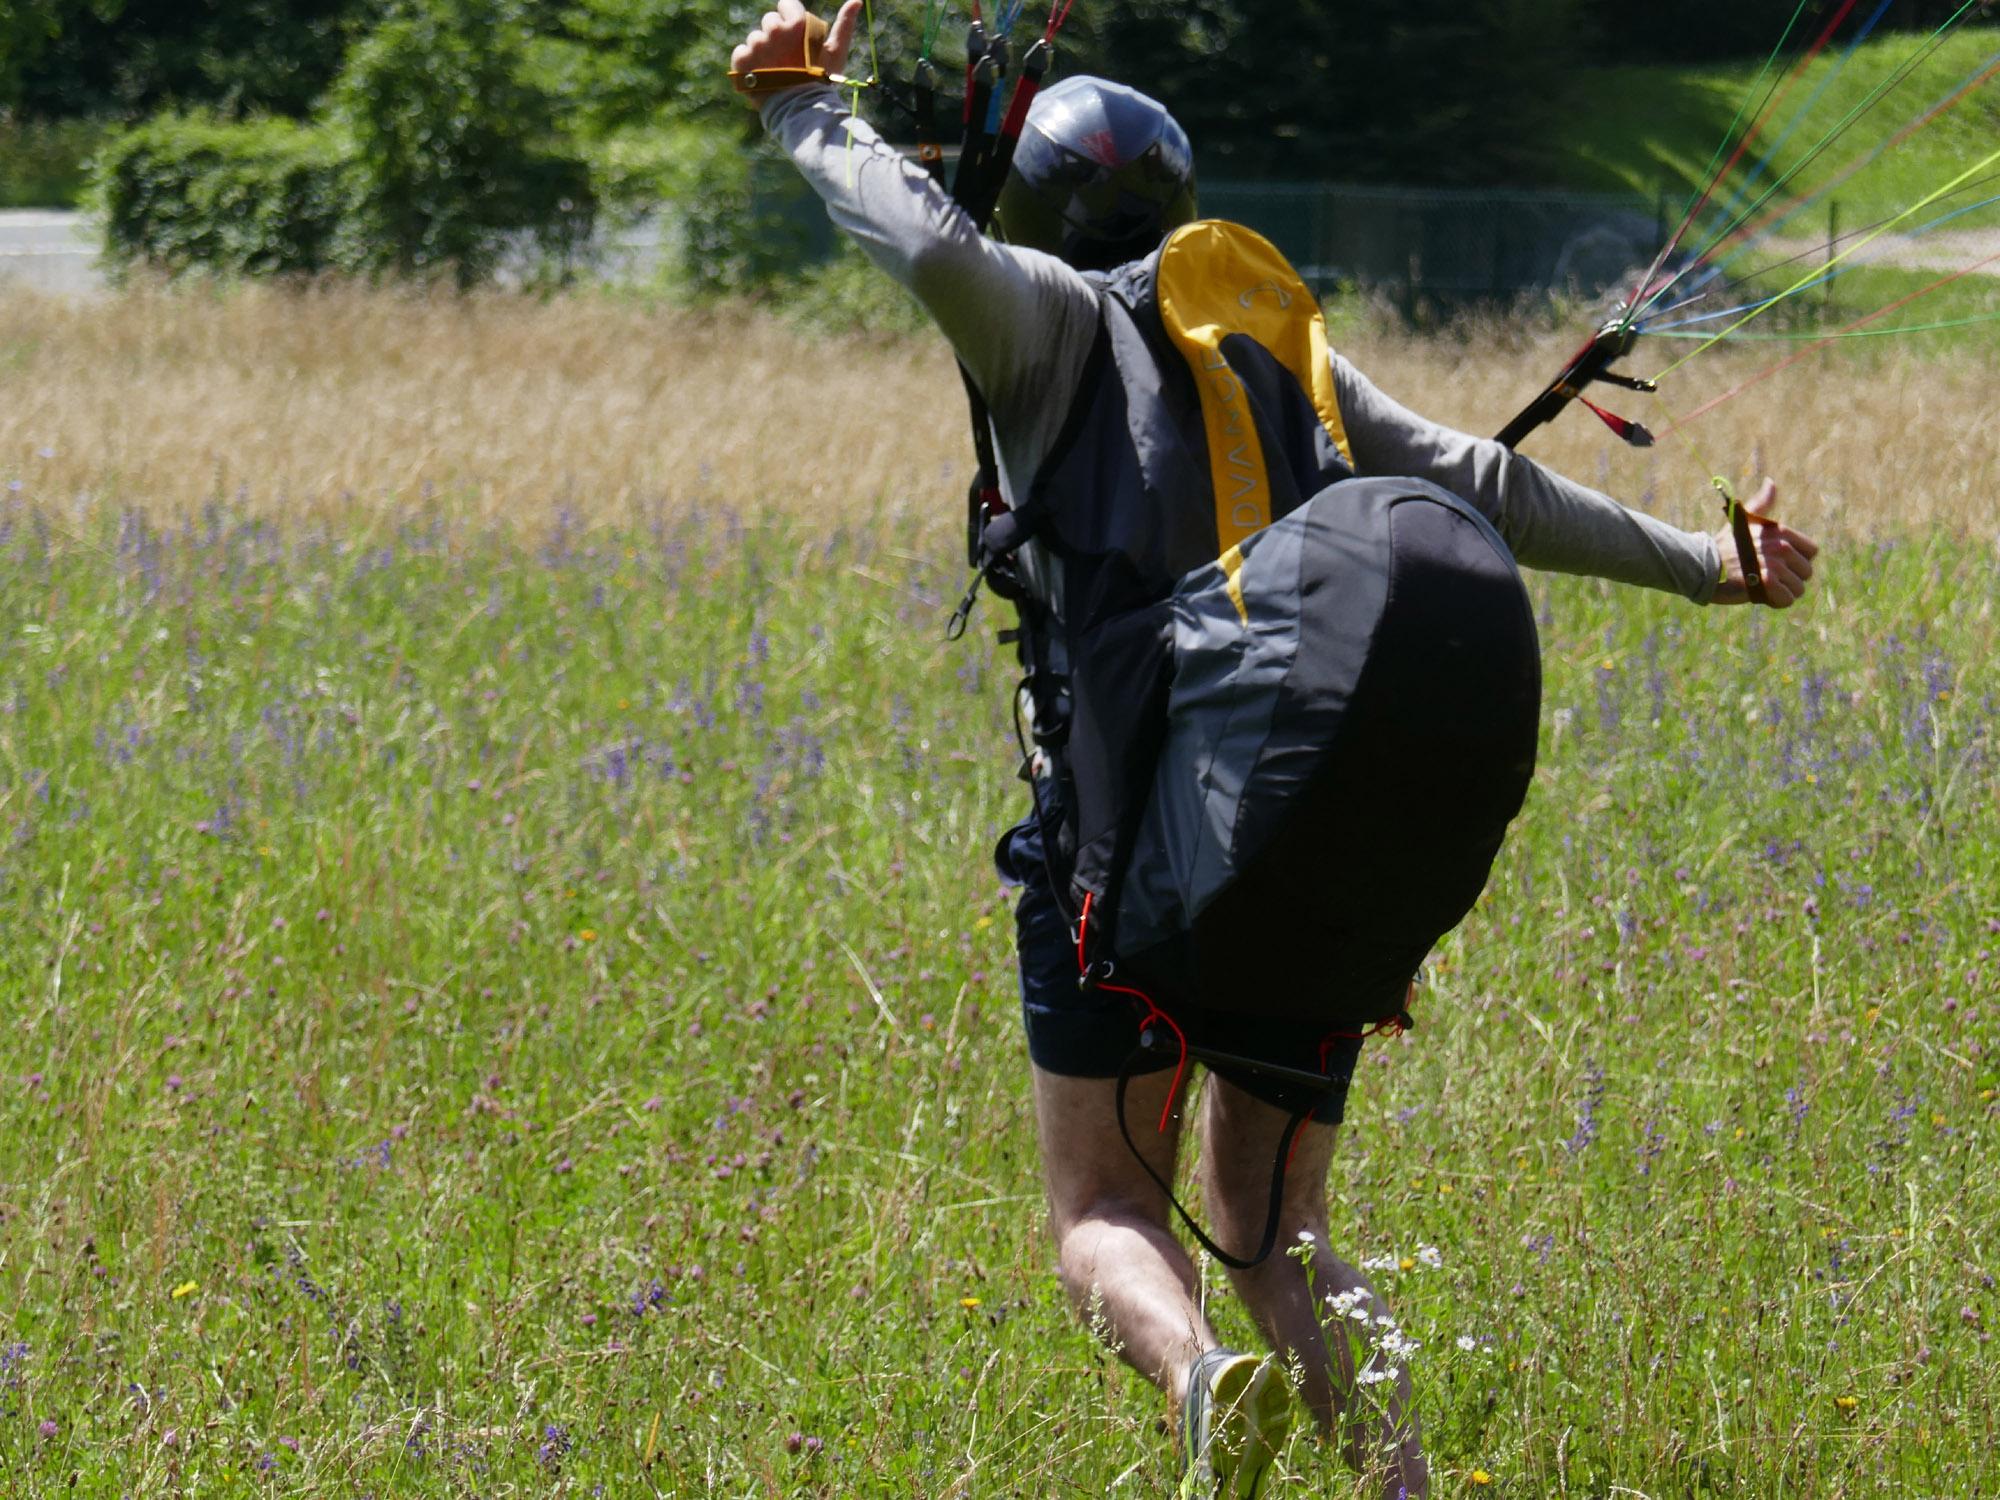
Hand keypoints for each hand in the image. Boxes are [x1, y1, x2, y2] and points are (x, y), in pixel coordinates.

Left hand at [730, 0, 864, 91]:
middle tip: (787, 59)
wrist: (800, 111)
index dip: (789, 19)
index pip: (785, 4)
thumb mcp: (835, 52)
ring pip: (755, 39)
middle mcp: (774, 29)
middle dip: (776, 37)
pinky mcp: (742, 59)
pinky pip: (741, 53)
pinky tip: (760, 75)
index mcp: (796, 23)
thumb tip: (857, 0)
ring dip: (762, 51)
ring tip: (775, 71)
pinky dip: (748, 63)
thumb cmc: (821, 81)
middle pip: (769, 21)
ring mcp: (756, 44)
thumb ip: (844, 24)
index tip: (794, 37)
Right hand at [1711, 479, 1818, 607]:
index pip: (1811, 552)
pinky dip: (1776, 602)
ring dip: (1782, 592)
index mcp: (1781, 532)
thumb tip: (1771, 482)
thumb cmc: (1725, 545)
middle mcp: (1780, 547)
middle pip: (1806, 572)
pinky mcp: (1765, 584)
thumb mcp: (1745, 520)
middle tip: (1768, 577)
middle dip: (1790, 578)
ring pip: (1797, 589)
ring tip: (1764, 587)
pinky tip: (1762, 596)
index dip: (1798, 560)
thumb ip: (1762, 503)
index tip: (1779, 562)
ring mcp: (1773, 565)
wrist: (1703, 566)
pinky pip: (1786, 600)